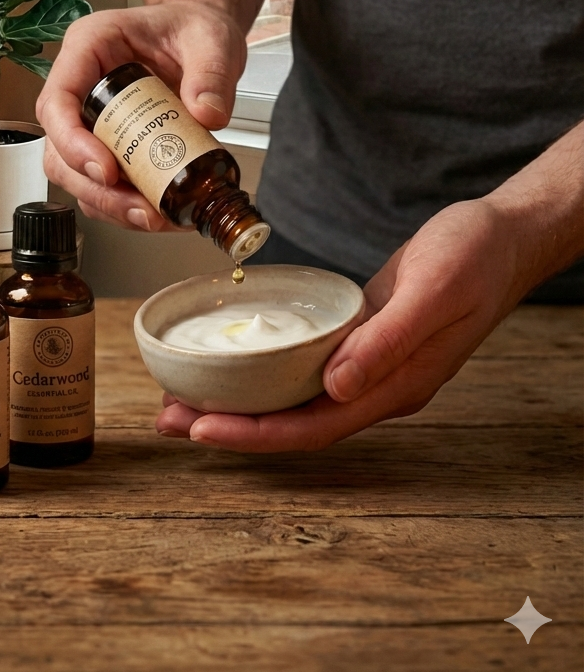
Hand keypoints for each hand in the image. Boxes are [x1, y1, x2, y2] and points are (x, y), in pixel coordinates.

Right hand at [37, 3, 245, 230]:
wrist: (202, 39)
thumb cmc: (193, 27)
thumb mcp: (211, 39)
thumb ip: (212, 74)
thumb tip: (207, 115)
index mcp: (89, 46)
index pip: (57, 100)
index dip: (71, 141)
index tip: (106, 170)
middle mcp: (80, 84)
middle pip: (58, 148)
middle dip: (94, 187)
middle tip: (139, 207)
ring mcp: (90, 118)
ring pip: (74, 174)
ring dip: (109, 204)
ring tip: (153, 216)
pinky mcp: (107, 144)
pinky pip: (101, 184)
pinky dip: (125, 206)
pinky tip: (157, 213)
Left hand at [155, 198, 531, 450]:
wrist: (501, 236)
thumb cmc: (474, 258)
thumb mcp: (432, 292)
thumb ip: (387, 343)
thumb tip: (336, 389)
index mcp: (395, 387)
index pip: (313, 428)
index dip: (254, 434)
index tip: (201, 429)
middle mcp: (377, 387)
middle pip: (292, 422)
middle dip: (230, 425)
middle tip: (170, 418)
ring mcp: (368, 366)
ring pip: (293, 398)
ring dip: (240, 401)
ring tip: (184, 397)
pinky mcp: (360, 340)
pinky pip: (303, 368)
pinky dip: (264, 371)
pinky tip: (236, 362)